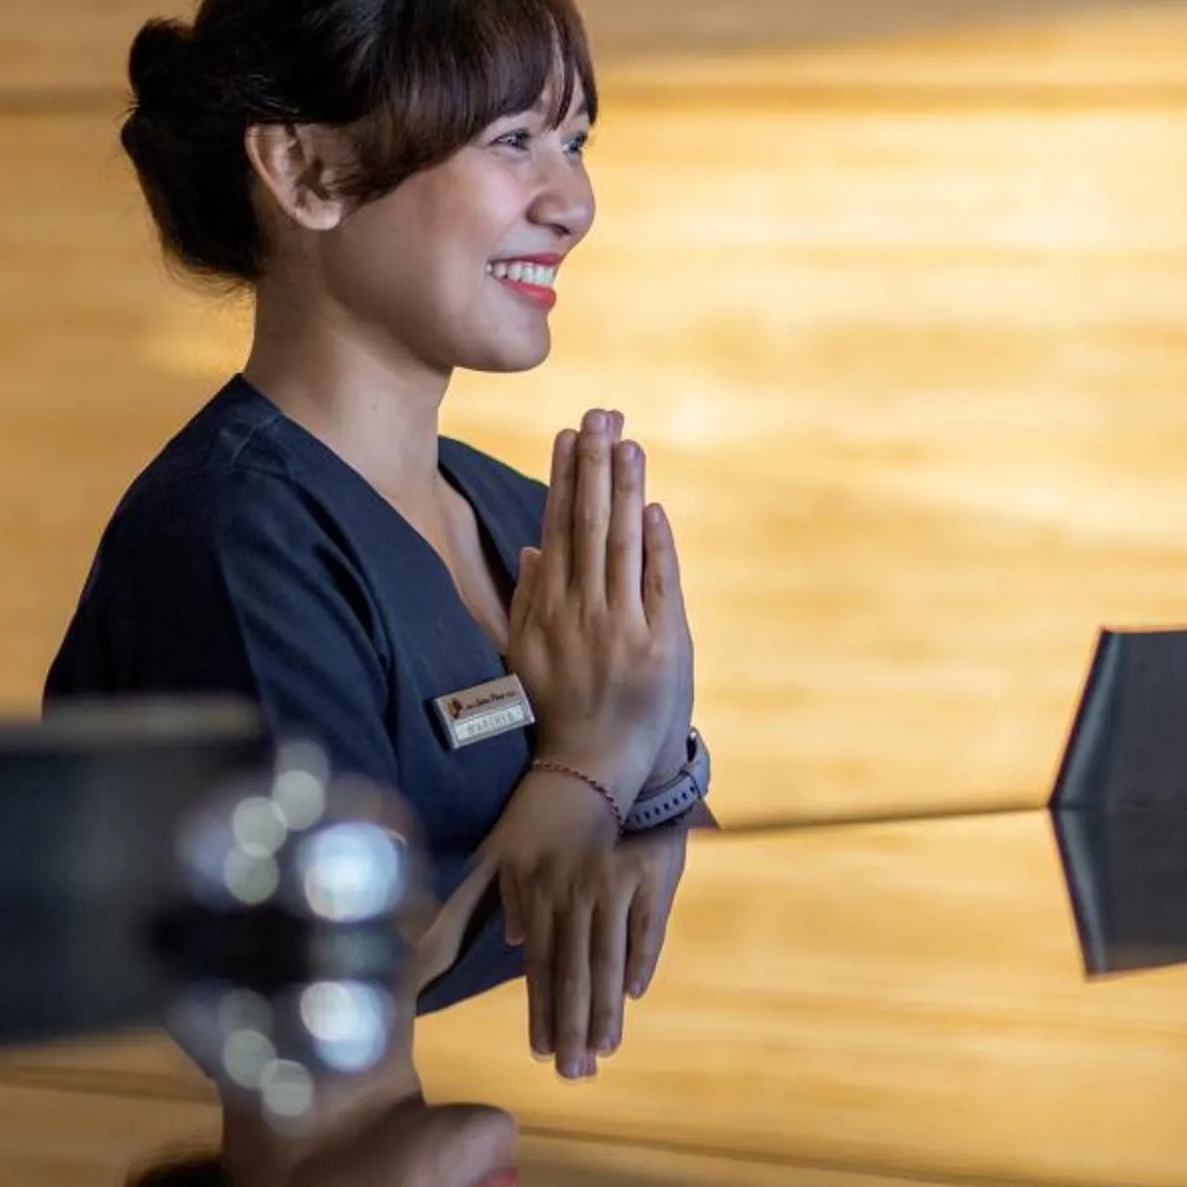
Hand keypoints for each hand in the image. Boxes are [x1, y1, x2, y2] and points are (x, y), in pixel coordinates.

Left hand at [503, 825, 688, 1078]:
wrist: (594, 764)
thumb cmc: (547, 811)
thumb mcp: (510, 851)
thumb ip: (511, 897)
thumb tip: (513, 943)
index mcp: (539, 894)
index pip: (540, 966)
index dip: (542, 1012)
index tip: (542, 1052)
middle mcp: (571, 892)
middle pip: (573, 972)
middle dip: (573, 1027)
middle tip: (574, 1072)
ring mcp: (610, 882)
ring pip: (607, 957)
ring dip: (605, 1008)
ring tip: (605, 1048)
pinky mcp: (646, 872)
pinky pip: (645, 926)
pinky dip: (641, 960)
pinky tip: (634, 995)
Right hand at [509, 409, 687, 800]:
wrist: (587, 773)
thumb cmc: (558, 715)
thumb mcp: (528, 655)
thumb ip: (529, 600)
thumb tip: (532, 548)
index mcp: (546, 611)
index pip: (556, 528)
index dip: (563, 477)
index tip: (570, 433)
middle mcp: (579, 614)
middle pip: (586, 524)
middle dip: (595, 465)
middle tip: (601, 413)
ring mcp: (619, 630)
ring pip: (620, 544)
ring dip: (625, 490)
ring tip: (628, 443)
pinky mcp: (657, 648)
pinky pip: (658, 584)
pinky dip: (656, 545)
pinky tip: (653, 508)